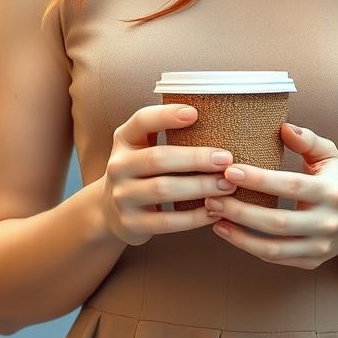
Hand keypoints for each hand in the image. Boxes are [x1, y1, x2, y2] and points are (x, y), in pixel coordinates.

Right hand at [98, 104, 236, 246]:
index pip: (141, 121)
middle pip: (158, 158)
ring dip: (200, 187)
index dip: (166, 116)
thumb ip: (166, 131)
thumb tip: (213, 115)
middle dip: (195, 158)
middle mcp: (118, 166)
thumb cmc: (141, 170)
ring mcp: (122, 197)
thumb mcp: (143, 145)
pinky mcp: (131, 224)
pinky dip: (194, 217)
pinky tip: (215, 210)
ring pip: (164, 190)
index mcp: (124, 139)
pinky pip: (167, 222)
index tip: (194, 113)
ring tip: (227, 184)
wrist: (111, 211)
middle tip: (226, 159)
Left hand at [205, 122, 337, 269]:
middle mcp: (327, 222)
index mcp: (331, 191)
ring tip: (213, 217)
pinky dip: (249, 247)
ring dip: (239, 235)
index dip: (259, 180)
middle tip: (211, 197)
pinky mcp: (311, 262)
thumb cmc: (336, 179)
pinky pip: (276, 259)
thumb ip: (307, 139)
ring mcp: (319, 247)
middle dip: (241, 211)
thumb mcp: (329, 155)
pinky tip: (228, 231)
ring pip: (274, 248)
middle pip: (278, 222)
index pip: (291, 186)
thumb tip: (283, 127)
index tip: (230, 170)